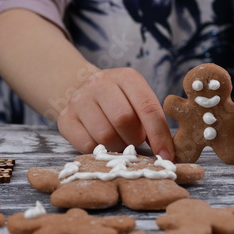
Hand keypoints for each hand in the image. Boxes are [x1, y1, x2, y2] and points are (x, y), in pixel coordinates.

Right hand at [57, 68, 173, 158]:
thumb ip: (153, 122)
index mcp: (127, 78)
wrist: (81, 91)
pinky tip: (103, 143)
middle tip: (134, 140)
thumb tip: (168, 154)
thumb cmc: (121, 102)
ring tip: (119, 140)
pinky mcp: (66, 118)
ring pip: (105, 135)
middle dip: (135, 138)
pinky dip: (100, 151)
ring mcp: (80, 99)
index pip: (148, 108)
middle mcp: (101, 83)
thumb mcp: (139, 102)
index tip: (166, 156)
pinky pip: (87, 145)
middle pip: (124, 120)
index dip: (159, 135)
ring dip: (118, 146)